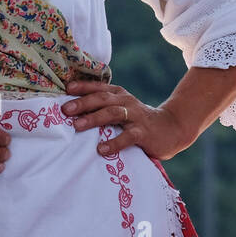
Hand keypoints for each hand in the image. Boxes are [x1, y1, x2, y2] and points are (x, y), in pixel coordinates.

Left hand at [62, 80, 194, 160]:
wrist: (171, 128)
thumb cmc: (138, 120)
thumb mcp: (122, 108)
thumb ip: (102, 107)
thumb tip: (72, 112)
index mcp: (119, 94)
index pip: (99, 87)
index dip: (83, 87)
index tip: (66, 88)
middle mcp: (126, 102)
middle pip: (102, 98)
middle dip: (83, 103)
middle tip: (65, 109)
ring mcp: (135, 116)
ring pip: (113, 113)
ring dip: (94, 118)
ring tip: (77, 126)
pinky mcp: (143, 133)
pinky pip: (128, 137)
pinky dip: (114, 142)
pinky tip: (101, 149)